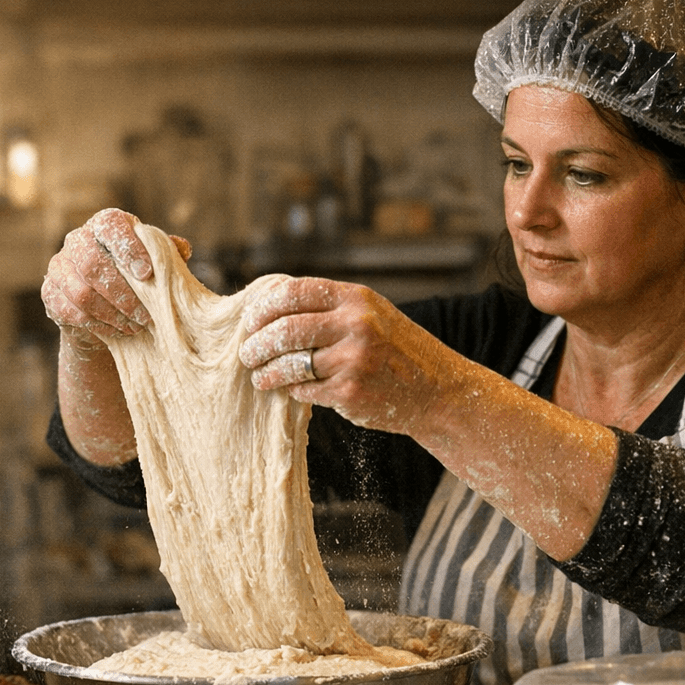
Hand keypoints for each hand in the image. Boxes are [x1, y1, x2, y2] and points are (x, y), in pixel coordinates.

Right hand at [41, 208, 192, 346]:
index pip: (111, 226)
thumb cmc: (136, 278)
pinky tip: (119, 332)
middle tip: (146, 315)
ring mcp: (59, 266)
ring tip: (136, 326)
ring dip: (112, 314)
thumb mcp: (154, 263)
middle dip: (123, 294)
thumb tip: (182, 249)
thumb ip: (167, 254)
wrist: (105, 307)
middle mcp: (78, 240)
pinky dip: (98, 325)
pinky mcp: (50, 292)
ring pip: (82, 292)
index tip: (147, 274)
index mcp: (104, 225)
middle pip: (92, 263)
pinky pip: (71, 312)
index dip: (128, 248)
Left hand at [237, 276, 454, 433]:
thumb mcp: (371, 313)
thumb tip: (269, 307)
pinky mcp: (350, 392)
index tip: (250, 321)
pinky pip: (303, 390)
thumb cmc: (396, 350)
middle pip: (284, 329)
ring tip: (260, 377)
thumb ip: (330, 307)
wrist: (438, 390)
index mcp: (355, 298)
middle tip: (247, 354)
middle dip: (256, 344)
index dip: (262, 307)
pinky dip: (292, 391)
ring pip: (289, 363)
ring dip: (266, 373)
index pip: (292, 292)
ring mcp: (353, 360)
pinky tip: (291, 390)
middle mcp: (355, 324)